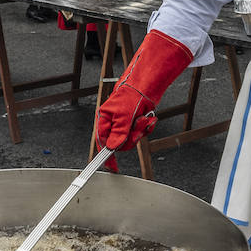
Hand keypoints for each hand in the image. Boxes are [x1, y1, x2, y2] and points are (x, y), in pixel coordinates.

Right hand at [95, 30, 193, 150]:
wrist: (147, 83)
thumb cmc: (131, 94)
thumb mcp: (123, 116)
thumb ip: (118, 134)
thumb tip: (112, 148)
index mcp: (105, 119)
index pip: (103, 141)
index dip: (107, 155)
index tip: (111, 166)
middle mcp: (114, 121)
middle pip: (120, 142)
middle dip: (131, 136)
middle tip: (136, 128)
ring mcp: (126, 122)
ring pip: (132, 138)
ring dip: (141, 130)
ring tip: (143, 118)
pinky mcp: (136, 120)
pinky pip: (141, 132)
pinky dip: (146, 126)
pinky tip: (148, 117)